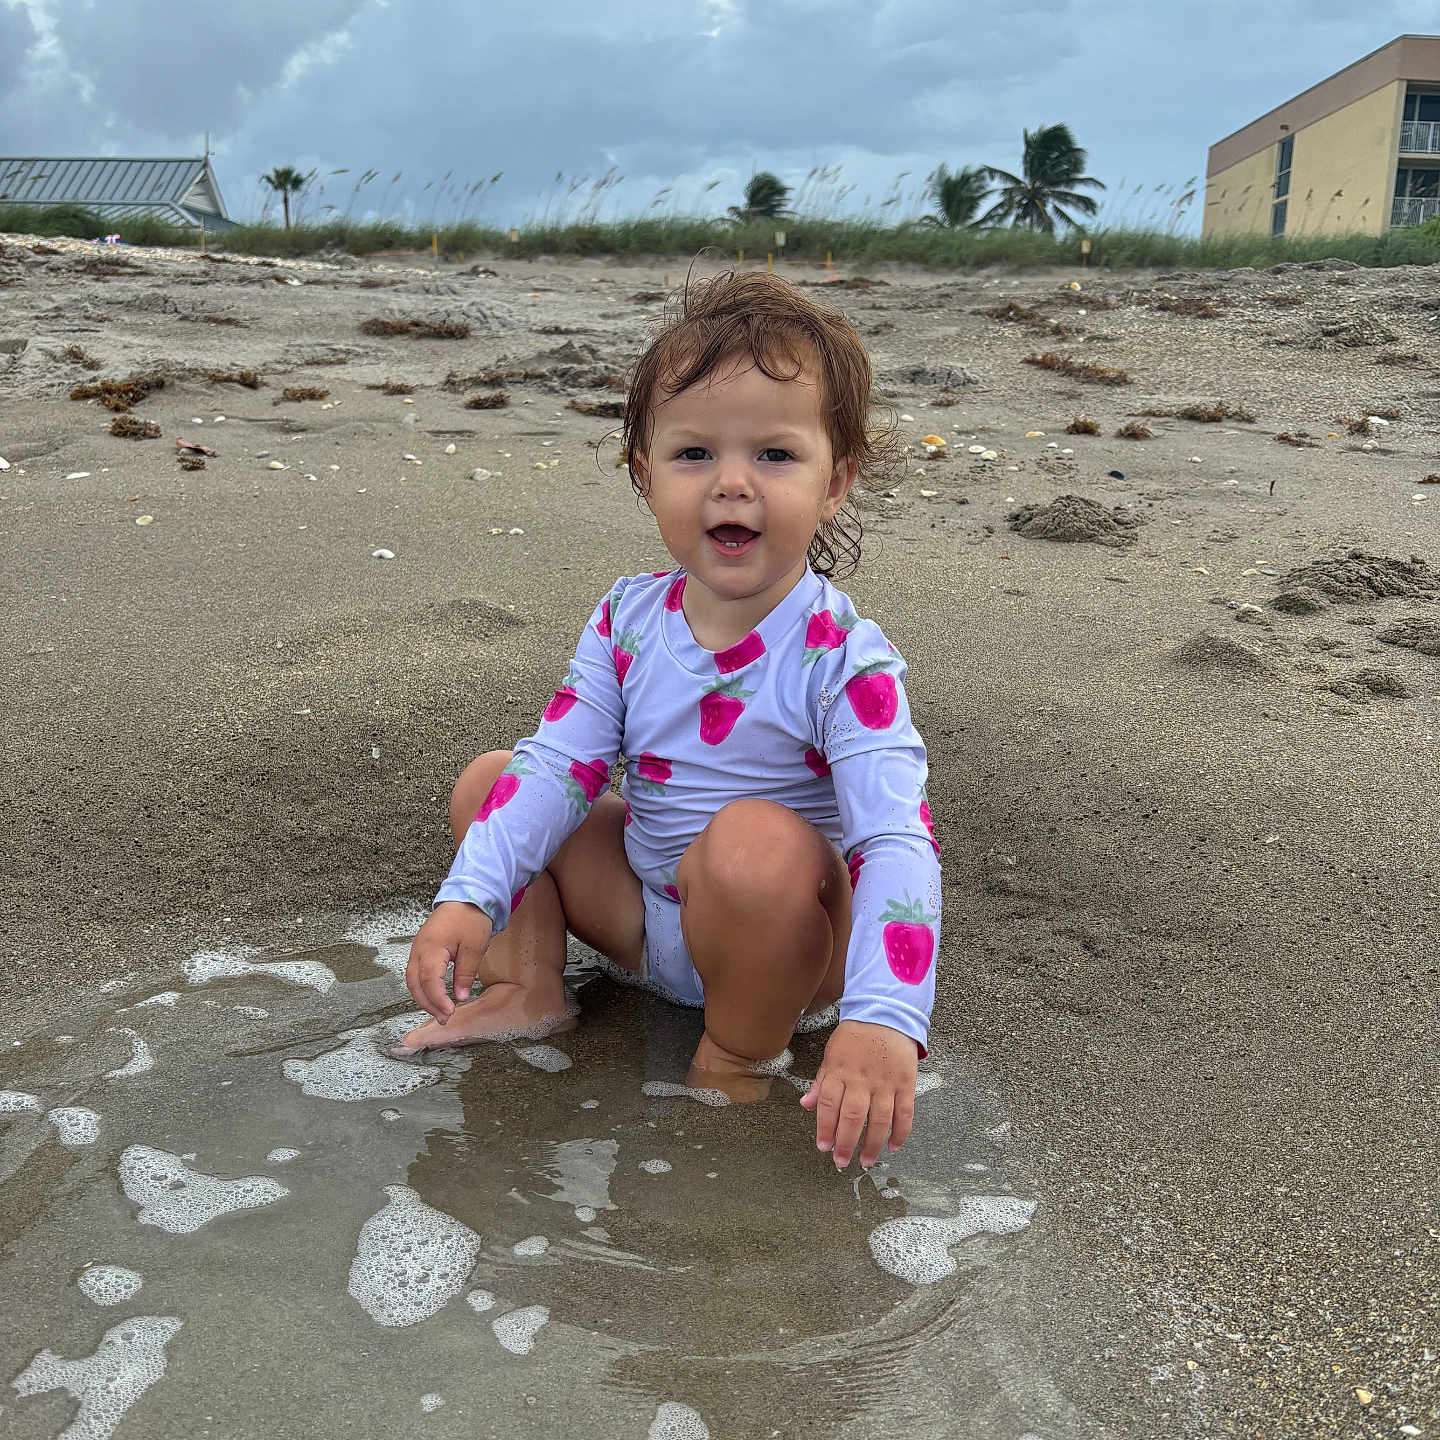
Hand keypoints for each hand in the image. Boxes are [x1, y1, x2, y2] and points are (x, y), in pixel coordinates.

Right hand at [404, 901, 493, 1021]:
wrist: (466, 898)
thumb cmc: (471, 919)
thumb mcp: (474, 948)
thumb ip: (465, 973)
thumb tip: (459, 997)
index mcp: (432, 947)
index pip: (428, 980)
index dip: (437, 999)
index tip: (450, 1012)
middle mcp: (419, 949)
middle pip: (415, 983)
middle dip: (428, 1004)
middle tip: (444, 1018)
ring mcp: (417, 948)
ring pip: (412, 980)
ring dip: (423, 998)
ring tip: (440, 1012)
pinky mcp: (420, 949)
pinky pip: (415, 972)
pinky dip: (422, 987)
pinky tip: (433, 996)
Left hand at [800, 1020, 916, 1168]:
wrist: (887, 1013)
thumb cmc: (856, 1036)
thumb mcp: (831, 1054)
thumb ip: (820, 1082)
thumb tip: (805, 1105)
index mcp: (840, 1072)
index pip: (828, 1105)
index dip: (824, 1128)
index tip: (823, 1146)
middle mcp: (861, 1080)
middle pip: (852, 1117)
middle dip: (845, 1144)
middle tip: (841, 1162)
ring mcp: (885, 1083)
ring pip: (878, 1120)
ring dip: (872, 1145)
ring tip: (866, 1161)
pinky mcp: (905, 1084)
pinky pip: (904, 1113)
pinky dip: (900, 1133)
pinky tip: (893, 1147)